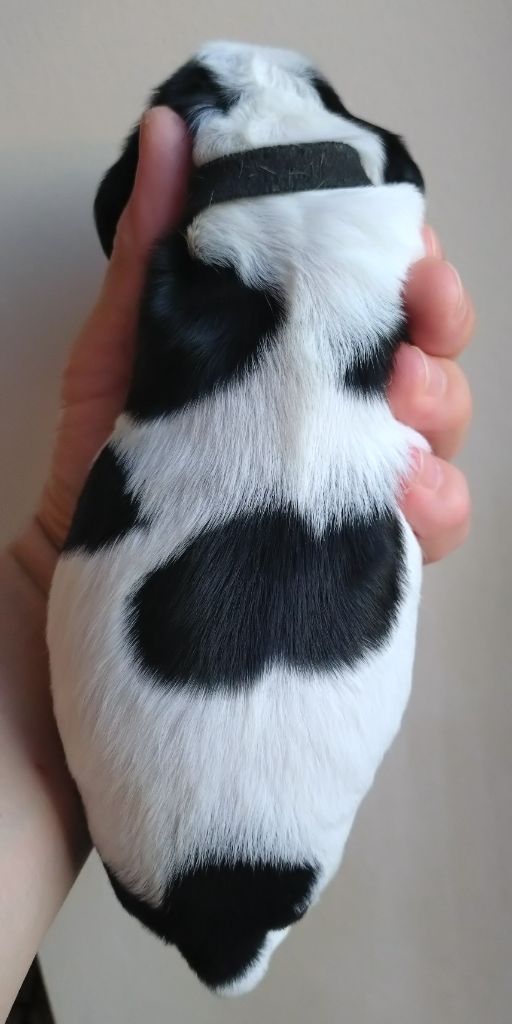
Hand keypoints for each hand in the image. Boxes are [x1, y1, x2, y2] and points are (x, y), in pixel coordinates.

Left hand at [17, 108, 472, 586]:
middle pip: (429, 353)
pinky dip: (436, 501)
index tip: (401, 241)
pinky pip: (432, 523)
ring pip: (442, 431)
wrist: (87, 560)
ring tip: (401, 399)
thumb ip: (153, 249)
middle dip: (439, 322)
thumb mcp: (121, 343)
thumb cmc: (104, 455)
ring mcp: (351, 477)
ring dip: (442, 405)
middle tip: (417, 312)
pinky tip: (403, 489)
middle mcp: (332, 410)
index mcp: (289, 355)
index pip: (372, 294)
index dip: (402, 260)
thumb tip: (169, 133)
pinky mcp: (356, 545)